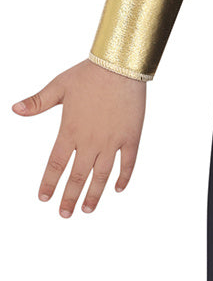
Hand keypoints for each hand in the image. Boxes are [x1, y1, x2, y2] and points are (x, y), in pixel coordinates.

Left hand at [11, 58, 146, 216]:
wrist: (119, 66)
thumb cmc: (88, 74)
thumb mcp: (58, 87)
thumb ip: (37, 102)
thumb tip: (14, 109)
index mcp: (70, 131)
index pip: (56, 165)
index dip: (49, 183)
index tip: (44, 199)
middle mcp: (90, 141)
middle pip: (78, 177)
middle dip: (70, 198)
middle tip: (65, 214)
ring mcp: (112, 141)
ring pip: (102, 176)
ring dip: (94, 195)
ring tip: (88, 209)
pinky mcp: (131, 137)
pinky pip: (128, 163)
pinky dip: (123, 178)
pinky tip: (117, 189)